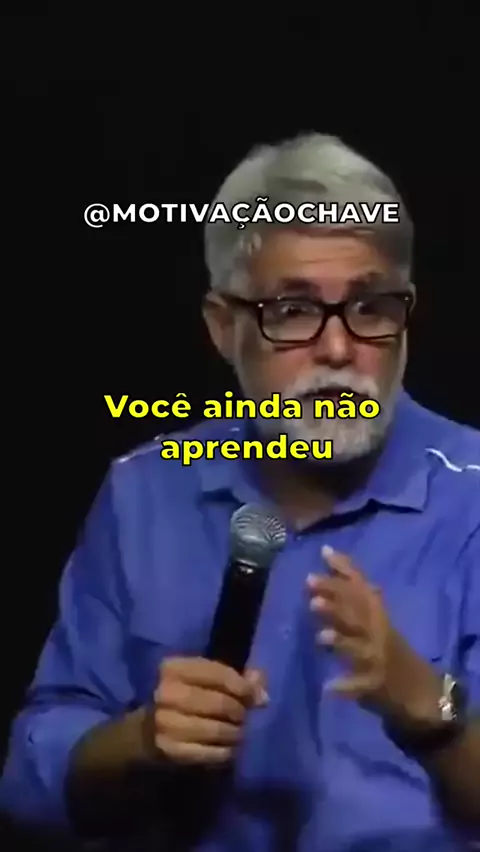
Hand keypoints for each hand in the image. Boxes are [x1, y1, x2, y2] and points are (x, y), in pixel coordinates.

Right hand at [152, 657, 267, 765]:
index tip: (257, 698)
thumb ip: (237, 678)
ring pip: (215, 730)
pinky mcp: (169, 750)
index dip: (243, 686)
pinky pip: (208, 753)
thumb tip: (261, 691)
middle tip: (246, 718)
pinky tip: (230, 749)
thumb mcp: (205, 679)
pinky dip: (225, 752)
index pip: (218, 673)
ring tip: (240, 733)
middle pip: (220, 703)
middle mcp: (166, 693)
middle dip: (240, 712)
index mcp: (174, 668)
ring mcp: (165, 723)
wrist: (148, 729)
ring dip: (235, 733)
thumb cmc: (186, 697)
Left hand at [307, 546, 441, 724]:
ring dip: (341, 641)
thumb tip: (330, 554)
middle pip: (356, 613)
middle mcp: (380, 632)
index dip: (344, 570)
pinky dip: (345, 687)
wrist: (419, 690)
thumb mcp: (378, 616)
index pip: (361, 587)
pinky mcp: (375, 686)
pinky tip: (328, 688)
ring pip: (358, 648)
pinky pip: (359, 686)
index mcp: (379, 614)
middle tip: (310, 589)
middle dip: (334, 601)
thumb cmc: (391, 648)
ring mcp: (378, 660)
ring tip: (321, 637)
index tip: (323, 553)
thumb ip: (355, 589)